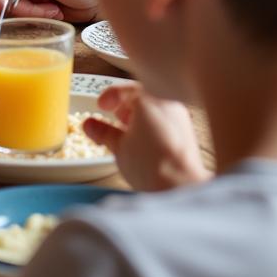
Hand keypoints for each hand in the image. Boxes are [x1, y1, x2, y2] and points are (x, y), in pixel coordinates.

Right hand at [83, 82, 208, 191]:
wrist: (182, 187)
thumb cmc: (152, 164)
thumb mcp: (118, 146)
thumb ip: (102, 131)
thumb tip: (90, 124)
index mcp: (150, 100)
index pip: (126, 89)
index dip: (110, 96)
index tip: (101, 106)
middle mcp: (167, 105)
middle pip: (142, 97)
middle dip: (124, 107)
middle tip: (112, 117)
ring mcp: (180, 119)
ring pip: (154, 110)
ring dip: (137, 118)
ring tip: (125, 134)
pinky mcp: (186, 136)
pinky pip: (164, 122)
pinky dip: (150, 127)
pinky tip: (142, 144)